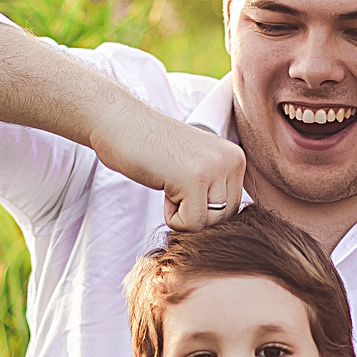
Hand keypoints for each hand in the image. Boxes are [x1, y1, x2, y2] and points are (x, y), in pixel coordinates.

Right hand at [90, 106, 246, 230]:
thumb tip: (228, 232)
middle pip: (222, 220)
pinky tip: (163, 185)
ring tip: (169, 181)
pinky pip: (191, 224)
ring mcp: (215, 168)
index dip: (202, 207)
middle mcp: (233, 160)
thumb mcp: (198, 163)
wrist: (120, 123)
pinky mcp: (194, 179)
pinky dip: (171, 216)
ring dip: (182, 214)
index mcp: (236, 158)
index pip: (232, 210)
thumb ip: (217, 188)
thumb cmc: (153, 149)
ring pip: (208, 225)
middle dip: (194, 212)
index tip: (183, 180)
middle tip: (173, 181)